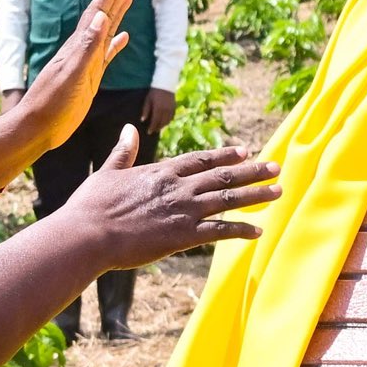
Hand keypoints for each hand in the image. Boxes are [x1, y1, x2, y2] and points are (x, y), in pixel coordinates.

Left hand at [0, 0, 134, 170]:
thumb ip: (87, 47)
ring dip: (117, 14)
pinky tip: (124, 38)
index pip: (98, 12)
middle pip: (102, 16)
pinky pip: (106, 55)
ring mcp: (86, 63)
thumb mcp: (72, 74)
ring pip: (105, 32)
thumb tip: (101, 17)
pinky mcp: (89, 78)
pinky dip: (116, 44)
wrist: (38, 126)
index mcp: (78, 46)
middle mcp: (82, 50)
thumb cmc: (51, 102)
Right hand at [55, 136, 278, 270]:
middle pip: (224, 175)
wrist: (88, 234)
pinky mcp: (183, 236)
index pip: (202, 159)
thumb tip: (127, 130)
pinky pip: (220, 231)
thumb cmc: (92, 206)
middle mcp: (178, 187)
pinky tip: (257, 230)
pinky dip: (240, 230)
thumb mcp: (108, 172)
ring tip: (278, 191)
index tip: (246, 151)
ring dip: (256, 195)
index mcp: (161, 171)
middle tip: (276, 167)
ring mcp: (183, 211)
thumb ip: (123, 151)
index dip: (226, 155)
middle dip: (253, 171)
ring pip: (228, 199)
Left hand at [139, 86, 180, 150]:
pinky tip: (165, 122)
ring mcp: (171, 109)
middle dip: (157, 128)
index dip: (152, 128)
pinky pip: (172, 117)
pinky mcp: (174, 107)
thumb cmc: (154, 91)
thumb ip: (146, 110)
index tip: (148, 132)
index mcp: (158, 109)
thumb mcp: (148, 100)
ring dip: (163, 126)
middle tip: (153, 131)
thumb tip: (143, 120)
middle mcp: (166, 110)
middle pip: (162, 123)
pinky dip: (168, 121)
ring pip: (168, 121)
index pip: (155, 121)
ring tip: (158, 128)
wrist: (165, 83)